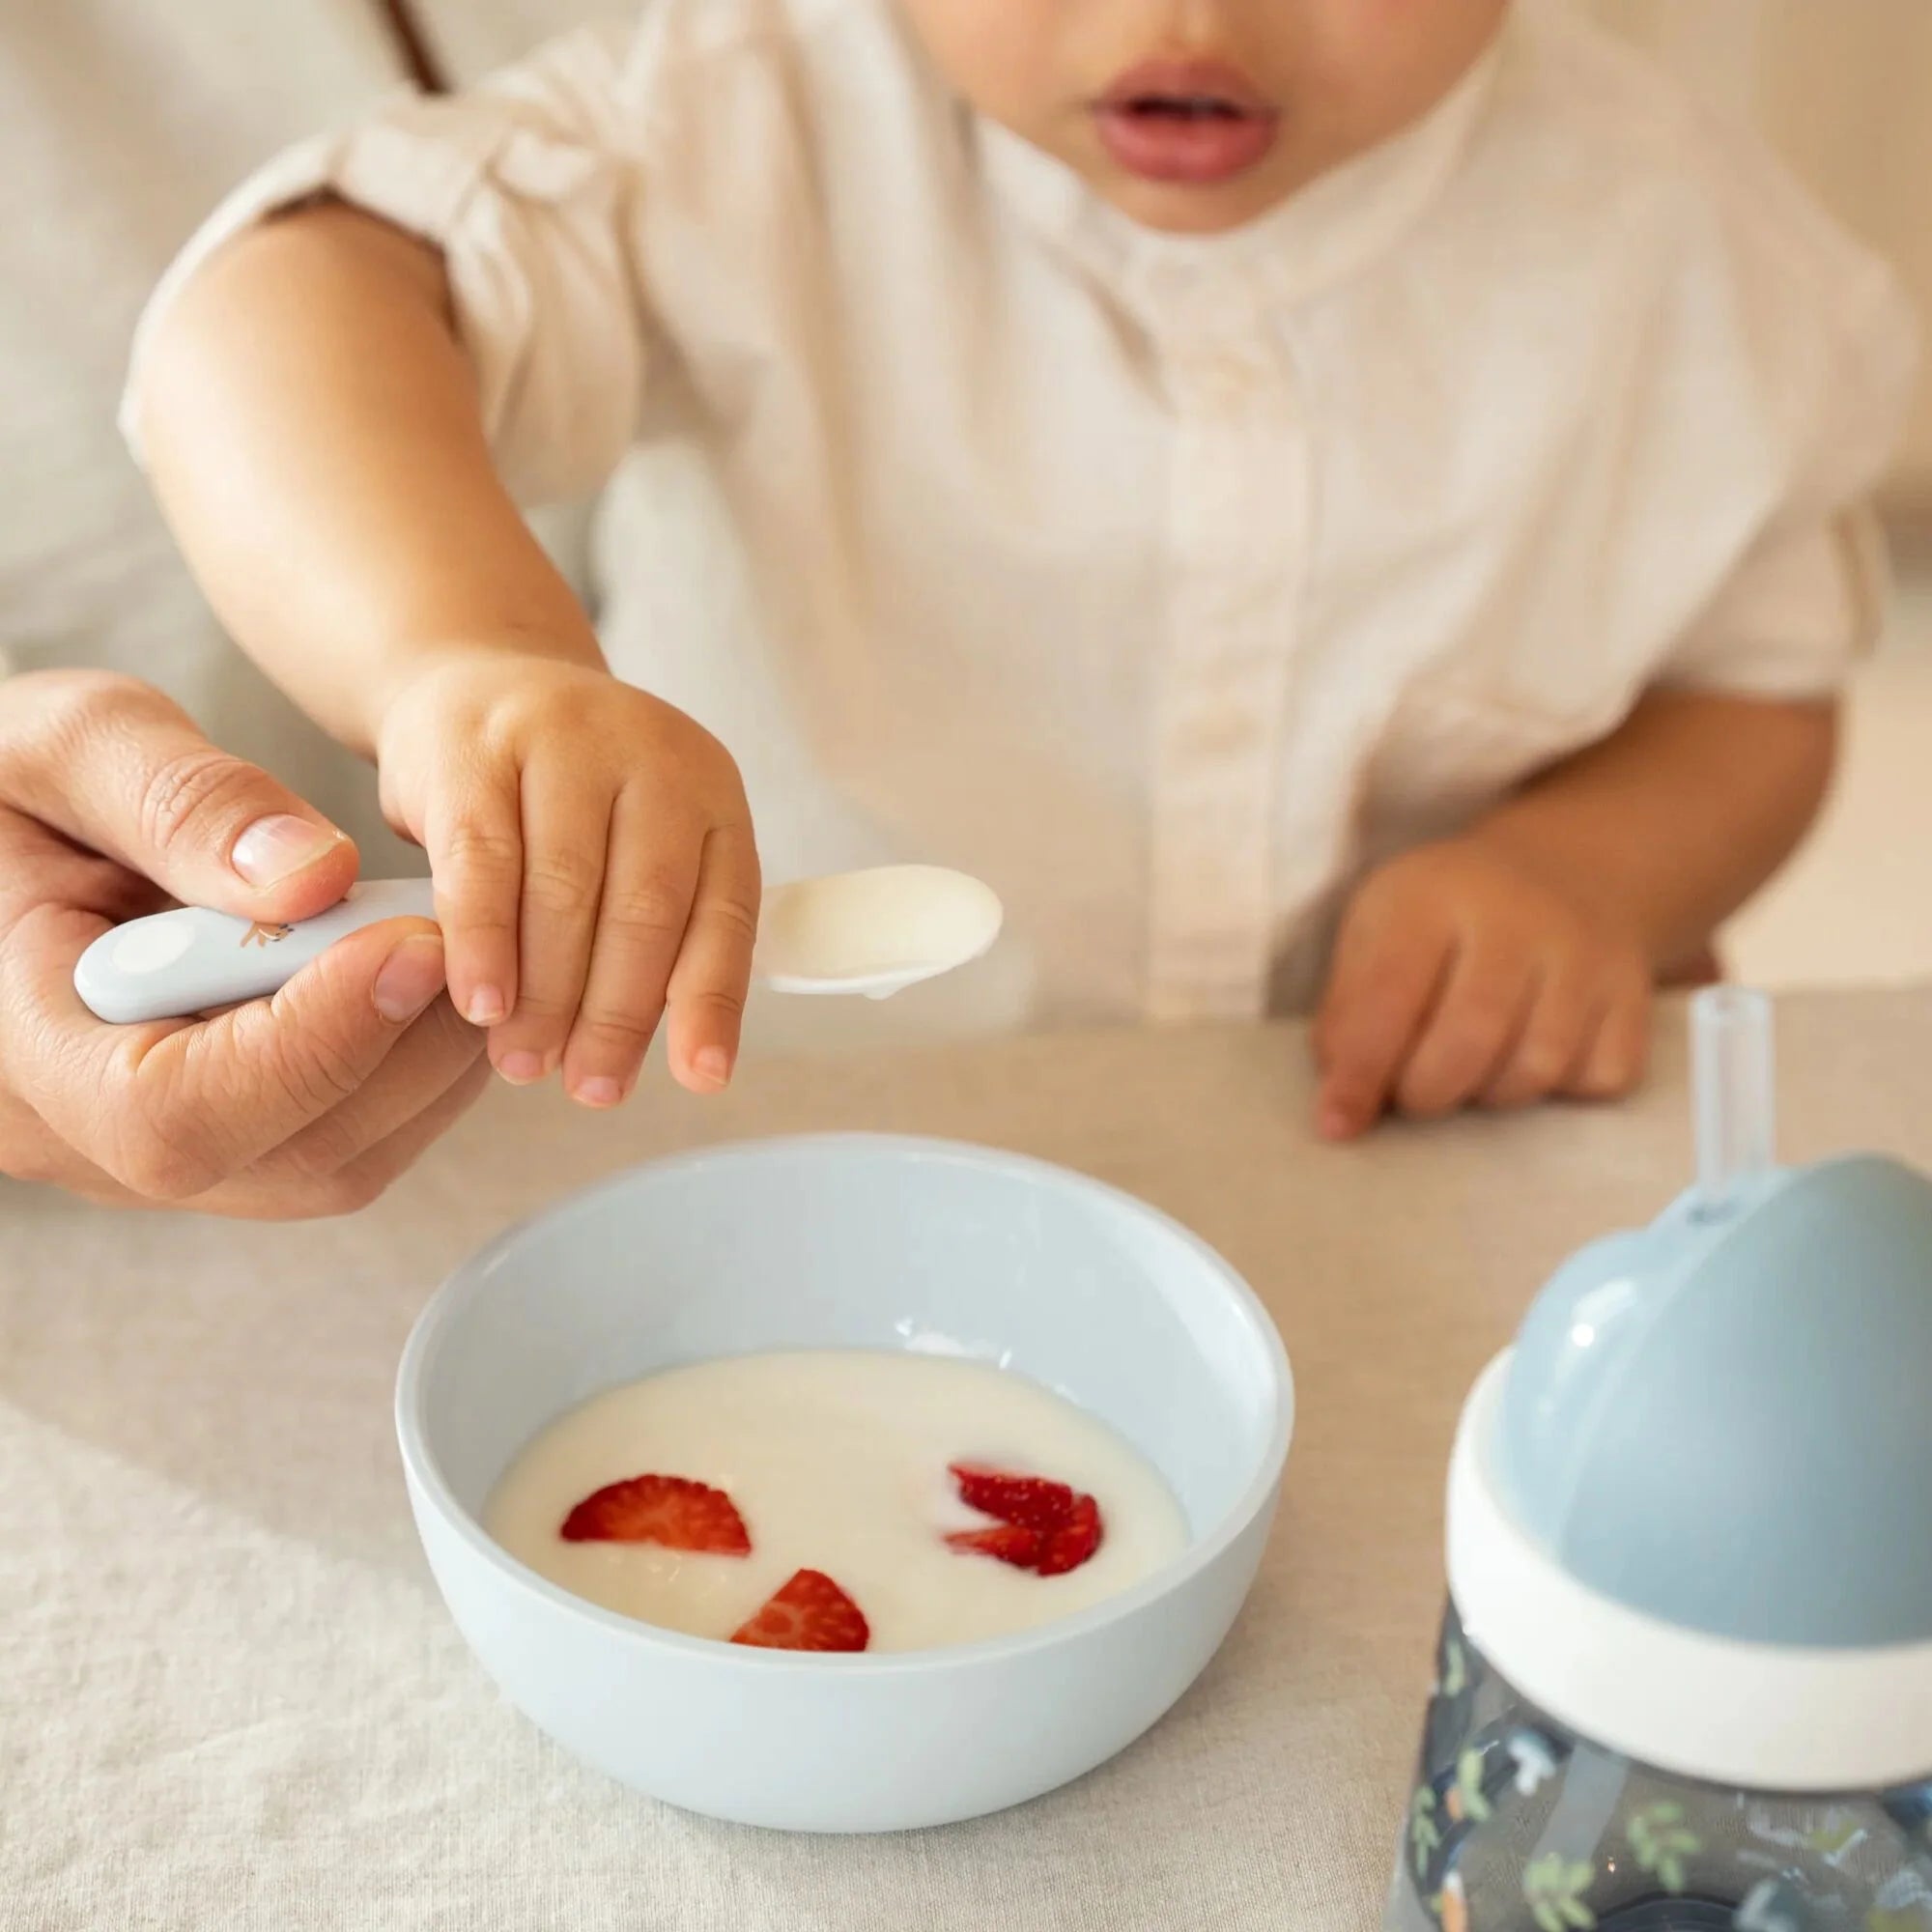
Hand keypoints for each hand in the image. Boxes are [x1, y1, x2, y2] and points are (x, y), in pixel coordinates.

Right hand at [0, 671, 485, 1214]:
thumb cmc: (9, 787)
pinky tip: (417, 967)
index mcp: (17, 1047)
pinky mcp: (226, 1145)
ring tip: (439, 932)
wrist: (1, 838)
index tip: (410, 943)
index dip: (314, 1042)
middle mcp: (83, 1137)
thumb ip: (181, 800)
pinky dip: (413, 1063)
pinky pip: (349, 1141)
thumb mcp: (66, 746)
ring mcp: (160, 1157)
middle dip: (403, 1038)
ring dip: (426, 1055)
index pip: (172, 1113)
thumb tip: (318, 876)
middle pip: (287, 1153)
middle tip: (455, 921)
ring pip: (339, 1164)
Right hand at [376, 654, 759, 1103]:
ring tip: (526, 1062)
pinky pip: (483, 861)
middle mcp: (652, 758)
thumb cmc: (562, 802)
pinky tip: (480, 1003)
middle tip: (589, 1089)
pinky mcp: (476, 748)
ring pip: (565, 891)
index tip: (701, 1079)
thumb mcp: (635, 848)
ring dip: (547, 994)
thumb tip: (664, 1062)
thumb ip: (656, 934)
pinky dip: (483, 943)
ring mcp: (565, 741)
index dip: (712, 1003)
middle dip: (617, 1016)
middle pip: (646, 909)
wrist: (473, 684)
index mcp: (711, 795)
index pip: (726, 911)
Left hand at [1312, 833, 1652, 1139]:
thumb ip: (1349, 1014)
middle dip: (1427, 1091)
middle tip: (1412, 1092)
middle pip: (1470, 1039)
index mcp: (1433, 896)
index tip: (1337, 1124)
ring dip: (1488, 1095)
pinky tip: (1529, 1057)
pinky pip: (1597, 1078)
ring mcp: (1585, 953)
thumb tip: (1341, 1106)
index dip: (1361, 1071)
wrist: (1564, 872)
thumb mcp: (1377, 933)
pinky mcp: (1633, 992)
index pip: (1390, 996)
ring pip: (1535, 1069)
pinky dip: (1557, 1092)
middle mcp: (1518, 916)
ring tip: (1468, 1070)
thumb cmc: (1445, 918)